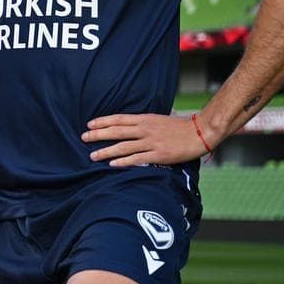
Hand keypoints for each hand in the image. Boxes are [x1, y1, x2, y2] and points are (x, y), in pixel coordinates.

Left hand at [82, 113, 208, 166]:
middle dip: (98, 135)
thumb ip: (144, 123)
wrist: (200, 133)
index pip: (119, 119)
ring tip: (93, 155)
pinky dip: (124, 161)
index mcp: (145, 119)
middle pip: (116, 131)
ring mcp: (151, 142)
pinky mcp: (158, 154)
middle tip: (83, 138)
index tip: (89, 124)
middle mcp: (145, 129)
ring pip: (123, 146)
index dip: (103, 121)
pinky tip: (113, 164)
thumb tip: (130, 125)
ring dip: (106, 151)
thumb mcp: (158, 120)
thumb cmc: (179, 127)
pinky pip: (137, 158)